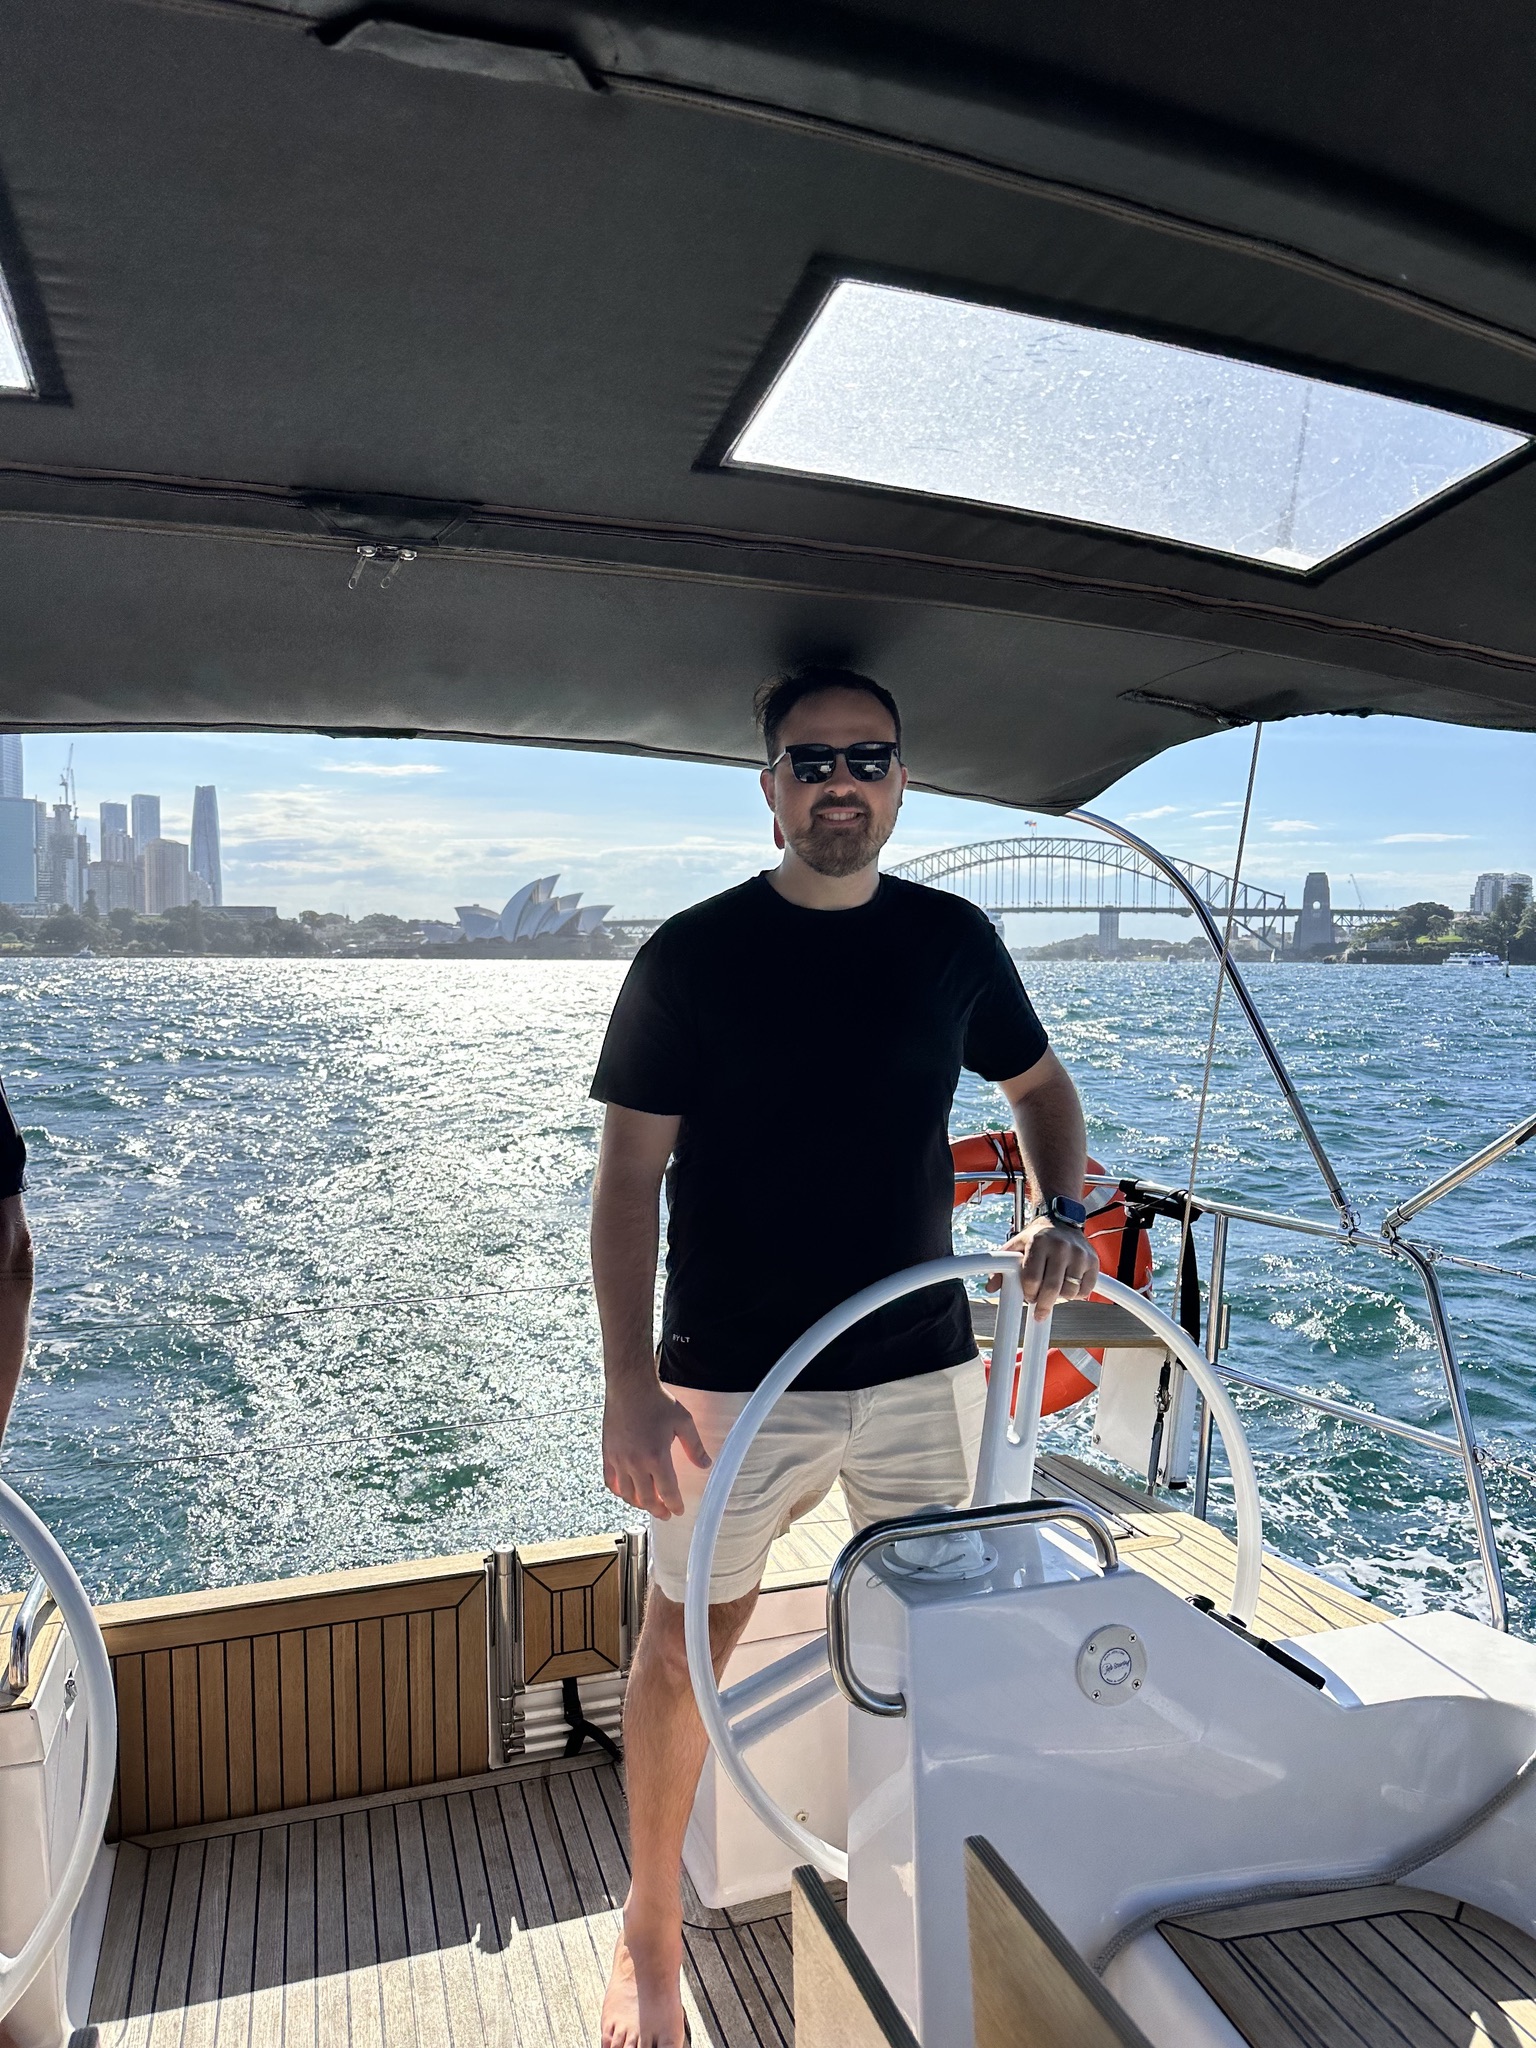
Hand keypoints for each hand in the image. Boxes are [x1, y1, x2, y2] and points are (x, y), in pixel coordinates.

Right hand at [602, 1378, 710, 1518]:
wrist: (629, 1386)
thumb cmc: (656, 1401)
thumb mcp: (683, 1422)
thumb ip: (695, 1446)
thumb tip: (705, 1464)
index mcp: (657, 1456)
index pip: (668, 1492)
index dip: (674, 1505)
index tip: (678, 1510)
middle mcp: (636, 1462)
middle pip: (647, 1498)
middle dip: (658, 1510)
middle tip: (665, 1513)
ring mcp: (619, 1460)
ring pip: (627, 1494)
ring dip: (639, 1504)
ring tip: (648, 1505)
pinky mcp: (608, 1454)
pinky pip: (611, 1481)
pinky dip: (619, 1491)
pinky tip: (627, 1492)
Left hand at [990, 1218, 1099, 1322]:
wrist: (1062, 1222)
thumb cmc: (1037, 1238)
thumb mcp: (1016, 1246)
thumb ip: (1001, 1265)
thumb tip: (991, 1287)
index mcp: (1038, 1242)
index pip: (1032, 1278)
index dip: (1028, 1293)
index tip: (1028, 1296)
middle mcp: (1060, 1247)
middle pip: (1052, 1288)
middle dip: (1043, 1305)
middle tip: (1039, 1311)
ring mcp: (1079, 1254)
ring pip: (1070, 1292)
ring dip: (1059, 1299)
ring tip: (1053, 1292)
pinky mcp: (1093, 1261)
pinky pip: (1085, 1290)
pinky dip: (1076, 1295)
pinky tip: (1068, 1287)